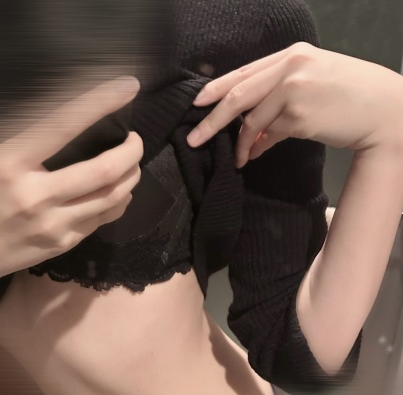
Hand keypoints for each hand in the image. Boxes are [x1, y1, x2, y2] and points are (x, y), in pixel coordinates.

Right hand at [0, 77, 142, 281]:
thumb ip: (17, 125)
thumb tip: (59, 98)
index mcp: (10, 162)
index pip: (63, 125)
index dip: (100, 102)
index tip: (128, 86)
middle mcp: (35, 195)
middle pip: (104, 170)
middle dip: (132, 150)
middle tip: (135, 139)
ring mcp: (52, 225)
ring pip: (113, 197)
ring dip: (132, 175)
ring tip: (132, 162)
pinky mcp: (63, 244)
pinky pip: (104, 219)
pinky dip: (120, 200)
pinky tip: (120, 190)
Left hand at [186, 43, 402, 167]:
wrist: (384, 110)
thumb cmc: (351, 96)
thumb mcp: (314, 81)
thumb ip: (280, 97)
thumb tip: (251, 128)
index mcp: (293, 54)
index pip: (244, 72)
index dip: (216, 89)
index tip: (196, 103)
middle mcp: (290, 68)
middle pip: (238, 94)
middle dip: (211, 119)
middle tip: (193, 138)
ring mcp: (294, 91)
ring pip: (252, 121)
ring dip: (241, 143)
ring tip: (239, 157)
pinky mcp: (299, 117)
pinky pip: (269, 135)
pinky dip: (259, 147)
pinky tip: (255, 154)